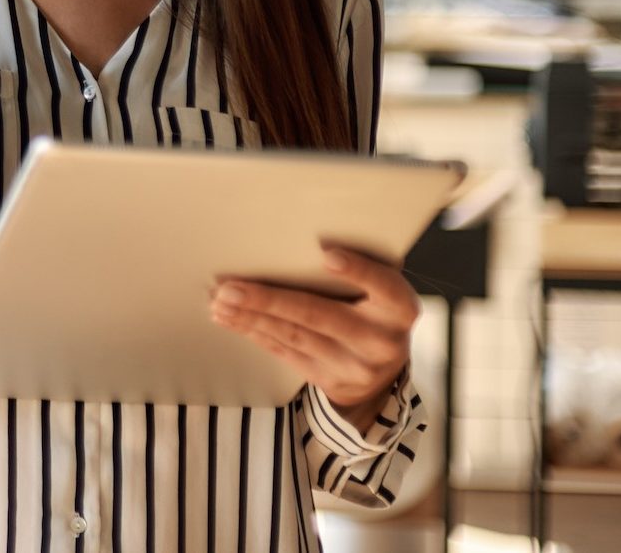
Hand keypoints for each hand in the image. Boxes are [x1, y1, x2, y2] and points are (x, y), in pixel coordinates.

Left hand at [209, 246, 419, 423]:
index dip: (358, 271)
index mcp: (400, 309)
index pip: (384, 286)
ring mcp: (354, 366)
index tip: (327, 254)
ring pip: (294, 336)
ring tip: (221, 301)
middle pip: (320, 315)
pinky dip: (254, 332)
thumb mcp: (382, 291)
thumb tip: (304, 240)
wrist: (384, 372)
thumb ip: (359, 271)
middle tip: (230, 287)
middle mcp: (381, 341)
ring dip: (251, 316)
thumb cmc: (375, 310)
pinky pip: (284, 352)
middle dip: (270, 300)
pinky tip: (230, 318)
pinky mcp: (328, 380)